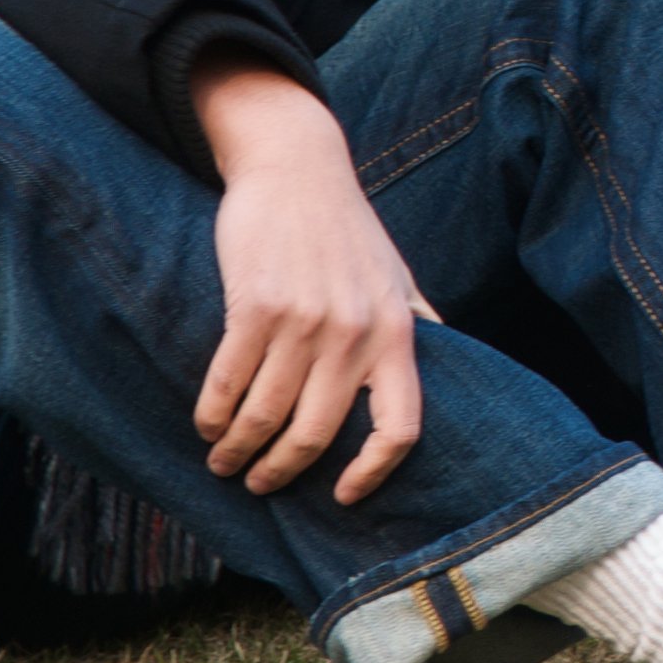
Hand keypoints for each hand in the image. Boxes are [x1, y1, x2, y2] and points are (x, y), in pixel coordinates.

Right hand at [194, 69, 433, 503]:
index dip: (373, 471)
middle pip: (317, 433)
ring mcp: (305, 320)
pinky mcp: (255, 306)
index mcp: (396, 333)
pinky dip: (212, 413)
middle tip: (260, 484)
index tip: (342, 496)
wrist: (297, 167)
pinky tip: (206, 424)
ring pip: (265, 414)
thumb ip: (419, 322)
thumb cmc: (348, 229)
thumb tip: (455, 364)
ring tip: (223, 460)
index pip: (400, 425)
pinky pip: (228, 380)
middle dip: (281, 471)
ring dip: (237, 449)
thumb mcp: (398, 275)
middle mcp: (355, 333)